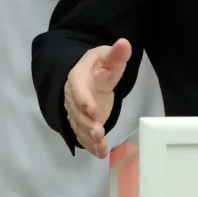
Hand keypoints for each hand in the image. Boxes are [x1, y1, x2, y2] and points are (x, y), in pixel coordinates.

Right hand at [63, 38, 131, 157]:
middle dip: (87, 124)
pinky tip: (101, 153)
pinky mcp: (83, 123)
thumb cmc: (99, 65)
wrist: (89, 76)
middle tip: (99, 132)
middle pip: (77, 112)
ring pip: (79, 126)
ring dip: (89, 137)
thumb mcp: (108, 57)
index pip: (78, 90)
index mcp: (78, 78)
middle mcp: (73, 97)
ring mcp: (77, 112)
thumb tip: (124, 43)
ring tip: (100, 145)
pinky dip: (92, 145)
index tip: (94, 111)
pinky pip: (84, 135)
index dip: (84, 101)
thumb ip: (116, 54)